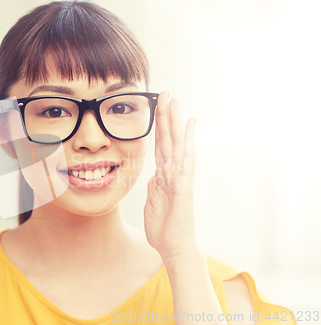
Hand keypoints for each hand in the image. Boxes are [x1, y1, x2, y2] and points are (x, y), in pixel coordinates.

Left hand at [144, 91, 197, 261]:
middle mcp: (173, 172)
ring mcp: (180, 177)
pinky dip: (187, 143)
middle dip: (166, 116)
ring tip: (175, 102)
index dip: (158, 127)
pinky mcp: (184, 186)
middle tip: (166, 94)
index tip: (157, 108)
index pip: (160, 145)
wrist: (172, 247)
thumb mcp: (152, 201)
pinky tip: (189, 127)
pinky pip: (186, 161)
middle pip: (169, 139)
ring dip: (175, 123)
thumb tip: (154, 174)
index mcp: (163, 175)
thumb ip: (154, 186)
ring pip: (178, 144)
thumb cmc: (163, 227)